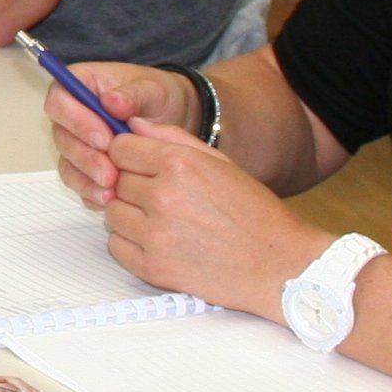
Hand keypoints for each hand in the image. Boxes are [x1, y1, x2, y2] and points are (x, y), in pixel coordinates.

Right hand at [42, 66, 197, 207]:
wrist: (174, 118)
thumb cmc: (159, 97)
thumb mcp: (152, 89)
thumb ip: (132, 94)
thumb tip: (111, 101)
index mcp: (80, 85)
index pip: (59, 101)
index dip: (75, 121)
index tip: (104, 139)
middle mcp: (72, 114)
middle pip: (61, 137)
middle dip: (85, 157)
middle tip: (109, 172)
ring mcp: (77, 142)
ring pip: (68, 163)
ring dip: (86, 179)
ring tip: (112, 189)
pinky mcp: (84, 166)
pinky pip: (79, 182)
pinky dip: (91, 192)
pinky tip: (109, 198)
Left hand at [92, 125, 331, 317]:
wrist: (280, 267)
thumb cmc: (255, 213)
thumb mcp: (220, 161)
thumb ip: (172, 138)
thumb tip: (133, 124)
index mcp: (179, 164)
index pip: (119, 148)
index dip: (128, 154)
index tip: (139, 163)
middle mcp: (162, 197)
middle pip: (113, 179)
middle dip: (130, 183)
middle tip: (160, 195)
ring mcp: (155, 235)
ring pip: (111, 212)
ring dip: (128, 213)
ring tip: (161, 219)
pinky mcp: (152, 267)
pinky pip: (115, 245)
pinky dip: (130, 242)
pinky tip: (158, 240)